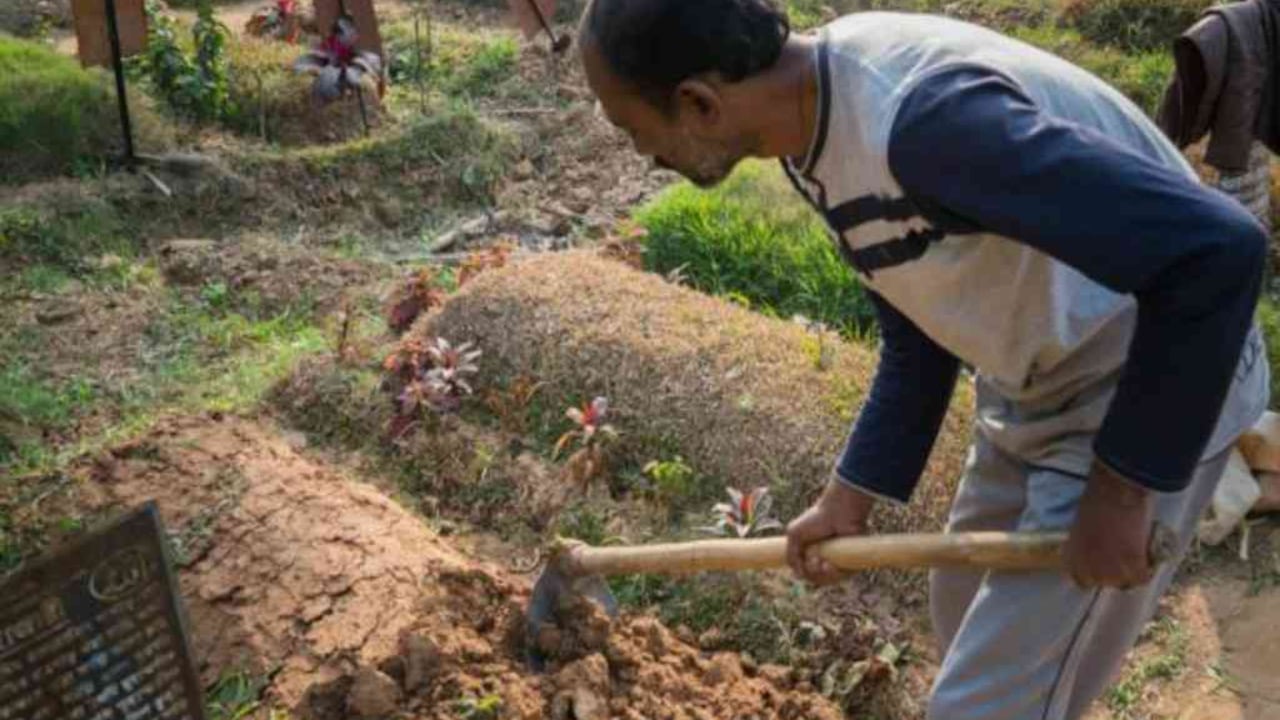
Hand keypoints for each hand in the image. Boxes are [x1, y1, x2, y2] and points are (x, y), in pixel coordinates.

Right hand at [786, 478, 875, 585]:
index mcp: (812, 552)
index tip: (802, 564)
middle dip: (811, 573)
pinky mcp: (851, 561)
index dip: (803, 571)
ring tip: (821, 562)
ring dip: (821, 575)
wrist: (838, 512)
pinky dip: (833, 575)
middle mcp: (826, 558)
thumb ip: (791, 555)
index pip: (806, 571)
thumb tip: (798, 575)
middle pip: (816, 578)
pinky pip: (842, 577)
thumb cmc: (816, 519)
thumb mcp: (794, 535)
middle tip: (812, 560)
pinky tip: (829, 566)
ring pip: (828, 580)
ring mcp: (838, 561)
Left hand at [1063, 460, 1155, 589]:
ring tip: (1137, 554)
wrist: (1114, 490)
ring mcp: (1111, 571)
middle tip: (1123, 556)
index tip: (1104, 564)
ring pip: (1126, 582)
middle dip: (1114, 571)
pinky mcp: (1133, 567)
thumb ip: (1086, 544)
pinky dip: (1148, 568)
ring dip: (1132, 571)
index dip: (1095, 572)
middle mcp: (1089, 569)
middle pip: (1106, 582)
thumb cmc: (1096, 500)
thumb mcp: (1082, 526)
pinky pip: (1143, 577)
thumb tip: (1097, 550)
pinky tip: (1148, 556)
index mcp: (1071, 558)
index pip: (1081, 581)